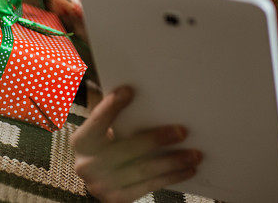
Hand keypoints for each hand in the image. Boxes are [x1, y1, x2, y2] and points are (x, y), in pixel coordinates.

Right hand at [70, 87, 202, 201]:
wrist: (99, 178)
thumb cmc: (108, 141)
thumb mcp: (104, 126)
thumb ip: (115, 110)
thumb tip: (138, 86)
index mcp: (82, 140)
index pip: (97, 120)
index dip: (111, 106)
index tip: (129, 91)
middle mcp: (87, 165)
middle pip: (126, 149)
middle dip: (156, 139)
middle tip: (183, 131)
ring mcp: (101, 185)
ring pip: (142, 171)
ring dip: (172, 162)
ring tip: (195, 154)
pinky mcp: (117, 199)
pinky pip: (149, 187)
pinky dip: (171, 177)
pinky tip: (188, 169)